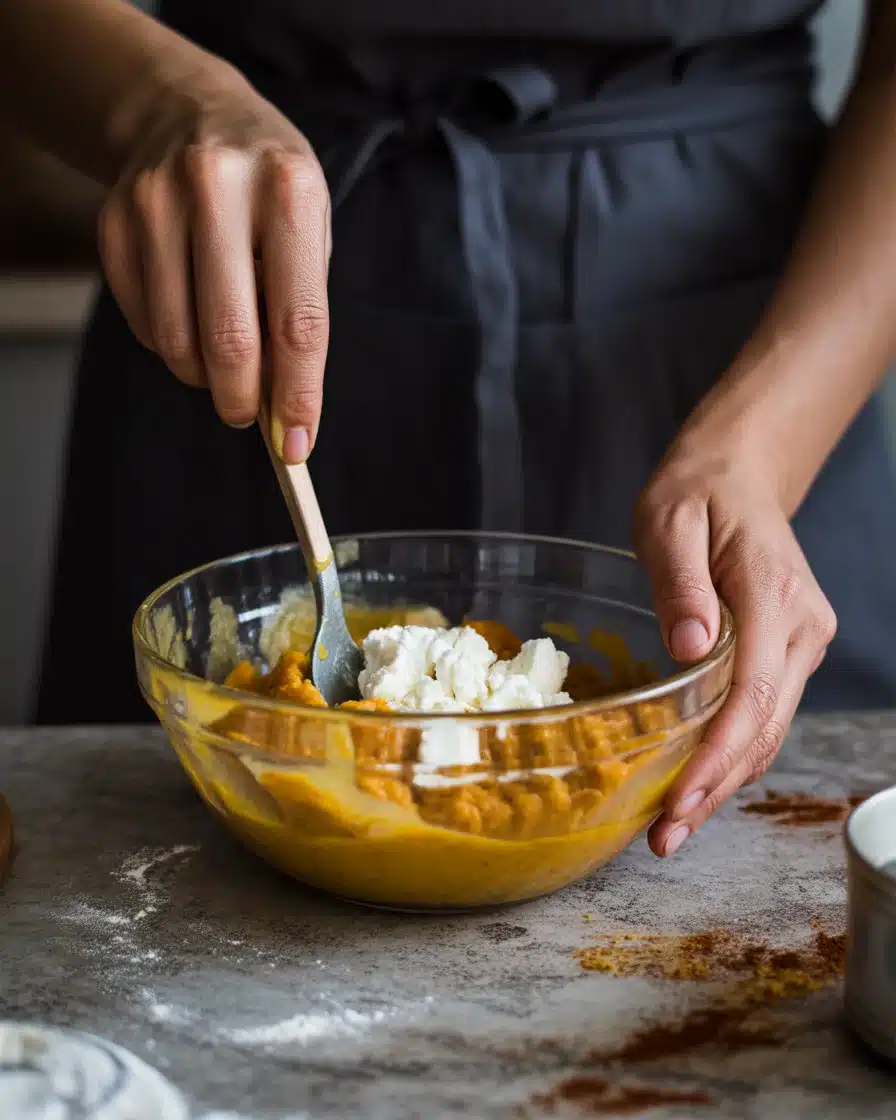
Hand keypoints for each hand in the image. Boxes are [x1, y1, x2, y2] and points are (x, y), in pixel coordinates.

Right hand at [99, 62, 329, 462]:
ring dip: (202, 376)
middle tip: (247, 415)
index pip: (298, 321)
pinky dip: (169, 347)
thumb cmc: (268, 187)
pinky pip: (143, 322)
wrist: (186, 110)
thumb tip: (285, 406)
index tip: (297, 443)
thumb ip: (300, 309)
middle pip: (230, 337)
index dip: (298, 393)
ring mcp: (156, 201)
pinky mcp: (114, 221)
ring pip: (178, 339)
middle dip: (241, 399)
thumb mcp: (308, 226)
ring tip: (221, 366)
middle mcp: (219, 188)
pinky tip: (188, 325)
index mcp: (289, 190)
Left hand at [633, 438, 836, 857]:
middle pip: (764, 725)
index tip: (680, 800)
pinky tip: (695, 783)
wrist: (736, 475)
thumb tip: (690, 652)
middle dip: (715, 787)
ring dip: (723, 782)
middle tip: (664, 837)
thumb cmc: (695, 493)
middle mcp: (800, 627)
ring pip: (768, 729)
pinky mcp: (787, 652)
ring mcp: (800, 643)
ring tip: (672, 828)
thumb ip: (679, 583)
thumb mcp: (668, 521)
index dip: (718, 754)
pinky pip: (763, 714)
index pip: (755, 691)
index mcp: (772, 593)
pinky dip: (730, 754)